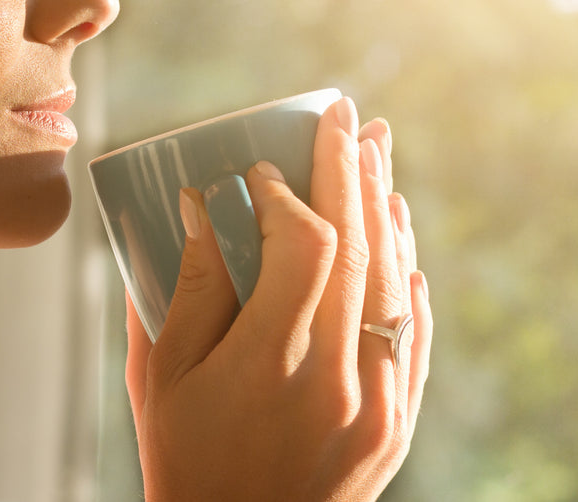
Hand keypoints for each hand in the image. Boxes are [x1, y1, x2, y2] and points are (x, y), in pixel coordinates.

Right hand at [125, 97, 431, 501]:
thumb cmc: (185, 462)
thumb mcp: (162, 377)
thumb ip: (186, 288)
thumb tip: (203, 207)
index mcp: (270, 364)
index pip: (302, 247)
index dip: (288, 195)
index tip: (264, 170)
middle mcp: (338, 379)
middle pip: (360, 250)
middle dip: (352, 171)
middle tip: (348, 115)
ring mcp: (378, 404)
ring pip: (397, 284)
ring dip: (387, 211)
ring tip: (377, 155)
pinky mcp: (397, 423)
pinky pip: (415, 333)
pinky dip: (409, 276)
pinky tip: (400, 234)